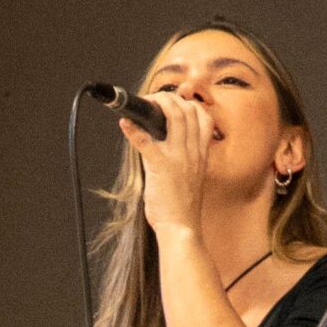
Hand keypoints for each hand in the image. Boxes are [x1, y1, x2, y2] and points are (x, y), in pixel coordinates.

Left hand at [121, 91, 212, 242]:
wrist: (181, 228)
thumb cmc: (182, 207)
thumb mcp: (191, 178)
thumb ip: (185, 159)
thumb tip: (165, 147)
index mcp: (200, 154)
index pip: (202, 117)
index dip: (188, 104)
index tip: (175, 101)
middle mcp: (192, 152)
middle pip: (186, 110)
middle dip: (167, 98)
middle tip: (152, 99)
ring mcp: (178, 157)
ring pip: (172, 117)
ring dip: (155, 105)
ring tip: (142, 103)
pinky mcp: (161, 166)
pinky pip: (146, 141)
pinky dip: (133, 130)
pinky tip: (124, 124)